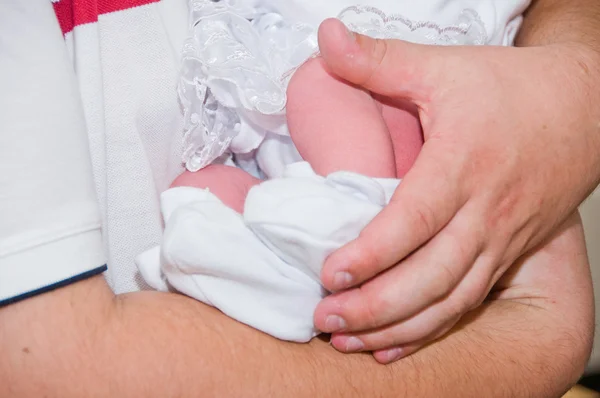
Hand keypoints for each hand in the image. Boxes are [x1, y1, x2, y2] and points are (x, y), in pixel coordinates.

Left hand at [313, 19, 599, 363]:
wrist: (588, 107)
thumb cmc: (513, 89)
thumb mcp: (443, 68)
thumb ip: (380, 60)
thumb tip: (326, 37)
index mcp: (464, 164)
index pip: (413, 221)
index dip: (371, 254)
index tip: (329, 273)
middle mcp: (487, 212)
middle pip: (431, 277)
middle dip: (376, 307)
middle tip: (325, 318)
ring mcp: (502, 239)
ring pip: (450, 301)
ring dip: (399, 328)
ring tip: (349, 342)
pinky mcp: (509, 253)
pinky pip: (469, 302)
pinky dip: (432, 329)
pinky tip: (395, 343)